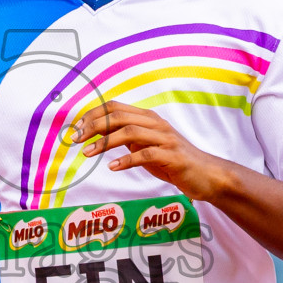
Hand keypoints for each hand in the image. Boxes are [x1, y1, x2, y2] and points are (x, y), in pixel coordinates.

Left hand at [71, 101, 233, 200]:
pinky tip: (113, 167)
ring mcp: (165, 139)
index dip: (93, 115)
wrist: (206, 175)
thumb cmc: (173, 161)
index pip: (115, 108)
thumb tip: (101, 133)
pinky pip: (145, 155)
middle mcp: (156, 124)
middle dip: (93, 126)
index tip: (76, 128)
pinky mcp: (172, 156)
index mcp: (148, 118)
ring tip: (88, 153)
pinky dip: (126, 160)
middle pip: (119, 116)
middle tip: (76, 139)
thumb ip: (127, 138)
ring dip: (105, 142)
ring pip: (130, 132)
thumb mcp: (146, 146)